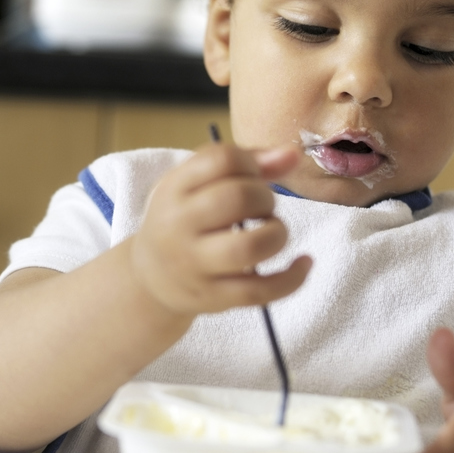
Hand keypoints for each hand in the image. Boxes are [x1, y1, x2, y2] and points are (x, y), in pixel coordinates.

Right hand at [129, 142, 310, 315]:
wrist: (150, 278)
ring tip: (273, 232)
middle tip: (262, 208)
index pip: (222, 160)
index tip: (252, 177)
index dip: (251, 163)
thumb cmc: (182, 219)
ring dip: (277, 234)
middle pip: (237, 197)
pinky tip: (303, 264)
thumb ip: (244, 164)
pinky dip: (292, 279)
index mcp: (174, 189)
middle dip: (265, 198)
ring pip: (250, 246)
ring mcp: (195, 265)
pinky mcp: (214, 298)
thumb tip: (292, 155)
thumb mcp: (195, 184)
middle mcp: (179, 225)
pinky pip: (260, 291)